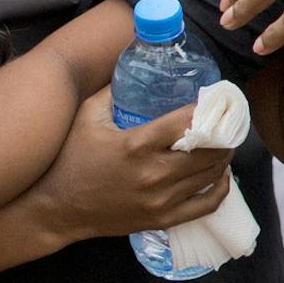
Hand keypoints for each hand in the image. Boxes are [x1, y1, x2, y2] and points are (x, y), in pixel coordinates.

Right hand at [26, 89, 235, 244]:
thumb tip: (134, 63)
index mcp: (137, 144)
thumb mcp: (86, 117)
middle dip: (225, 133)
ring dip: (224, 157)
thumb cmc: (69, 159)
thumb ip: (112, 89)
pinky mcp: (161, 219)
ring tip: (226, 142)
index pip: (188, 122)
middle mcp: (153, 174)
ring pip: (211, 175)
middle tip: (229, 120)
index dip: (209, 109)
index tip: (219, 99)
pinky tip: (220, 174)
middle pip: (209, 150)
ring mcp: (160, 200)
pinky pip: (206, 205)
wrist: (54, 209)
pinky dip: (220, 188)